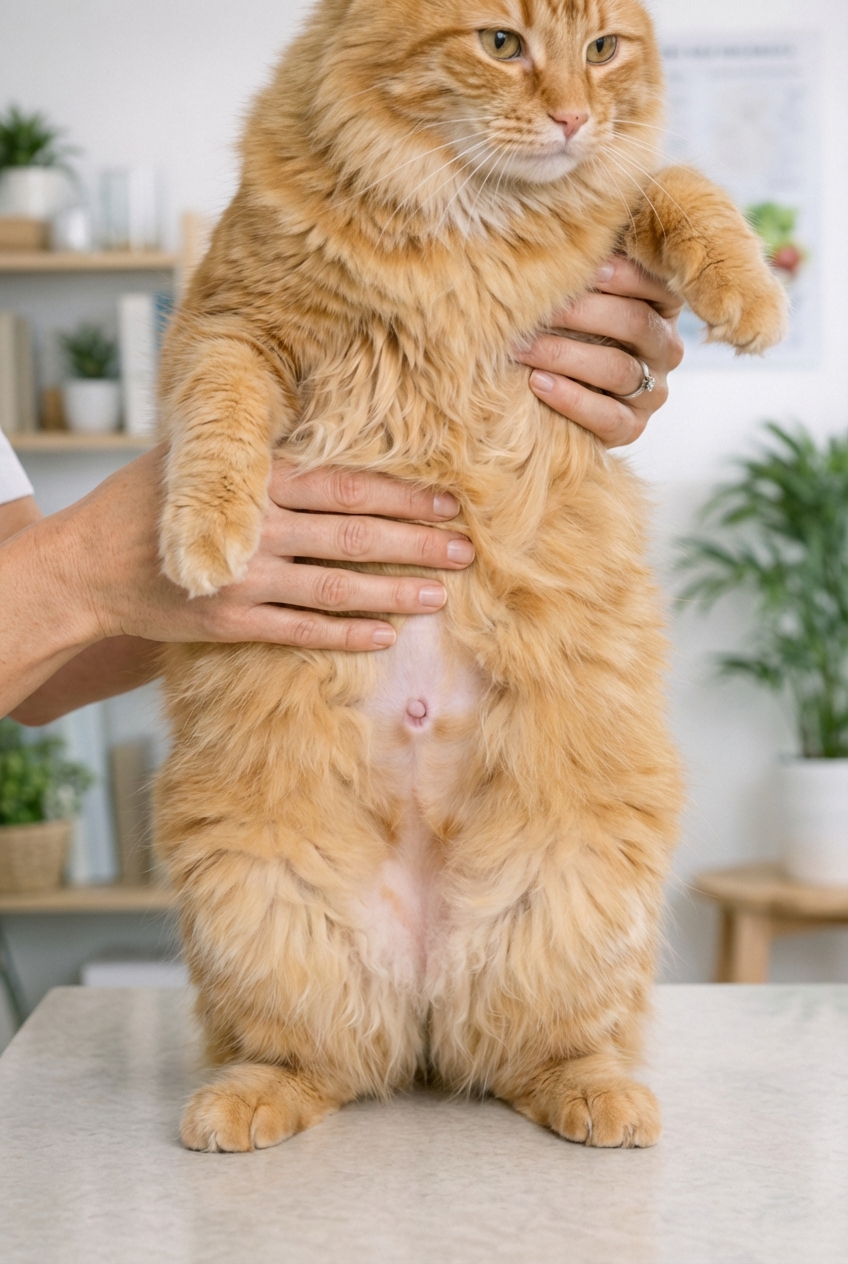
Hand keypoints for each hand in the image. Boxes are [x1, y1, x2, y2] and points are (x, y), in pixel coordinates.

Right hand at [74, 448, 473, 653]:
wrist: (87, 566)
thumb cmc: (144, 502)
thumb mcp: (196, 459)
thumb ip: (256, 454)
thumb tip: (319, 433)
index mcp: (255, 481)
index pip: (343, 486)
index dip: (400, 495)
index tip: (449, 501)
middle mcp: (257, 529)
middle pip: (352, 535)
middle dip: (414, 542)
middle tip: (466, 550)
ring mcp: (244, 579)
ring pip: (335, 587)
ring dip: (392, 592)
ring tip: (441, 596)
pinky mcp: (230, 622)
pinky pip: (299, 630)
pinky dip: (344, 634)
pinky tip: (385, 637)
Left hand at [515, 256, 683, 447]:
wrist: (561, 402)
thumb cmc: (568, 329)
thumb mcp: (582, 295)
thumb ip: (582, 268)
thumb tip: (557, 226)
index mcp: (661, 306)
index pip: (656, 285)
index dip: (625, 276)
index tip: (588, 266)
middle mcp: (665, 347)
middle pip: (636, 324)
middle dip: (583, 313)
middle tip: (537, 307)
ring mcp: (653, 391)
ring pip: (618, 370)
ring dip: (565, 355)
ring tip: (523, 346)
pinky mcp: (632, 428)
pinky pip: (609, 417)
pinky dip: (571, 399)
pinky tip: (537, 383)